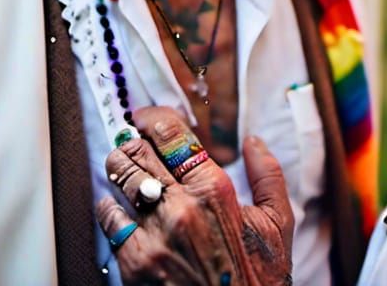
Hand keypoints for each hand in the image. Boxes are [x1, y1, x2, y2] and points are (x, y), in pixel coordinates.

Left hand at [96, 106, 293, 285]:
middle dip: (132, 142)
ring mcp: (153, 236)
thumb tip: (253, 142)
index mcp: (214, 190)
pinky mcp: (133, 264)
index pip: (172, 134)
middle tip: (132, 141)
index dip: (153, 117)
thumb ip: (268, 175)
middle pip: (138, 152)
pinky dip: (110, 207)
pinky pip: (109, 219)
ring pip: (120, 180)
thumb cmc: (258, 280)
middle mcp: (181, 208)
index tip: (146, 116)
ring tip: (122, 167)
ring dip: (118, 169)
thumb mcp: (278, 224)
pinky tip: (118, 207)